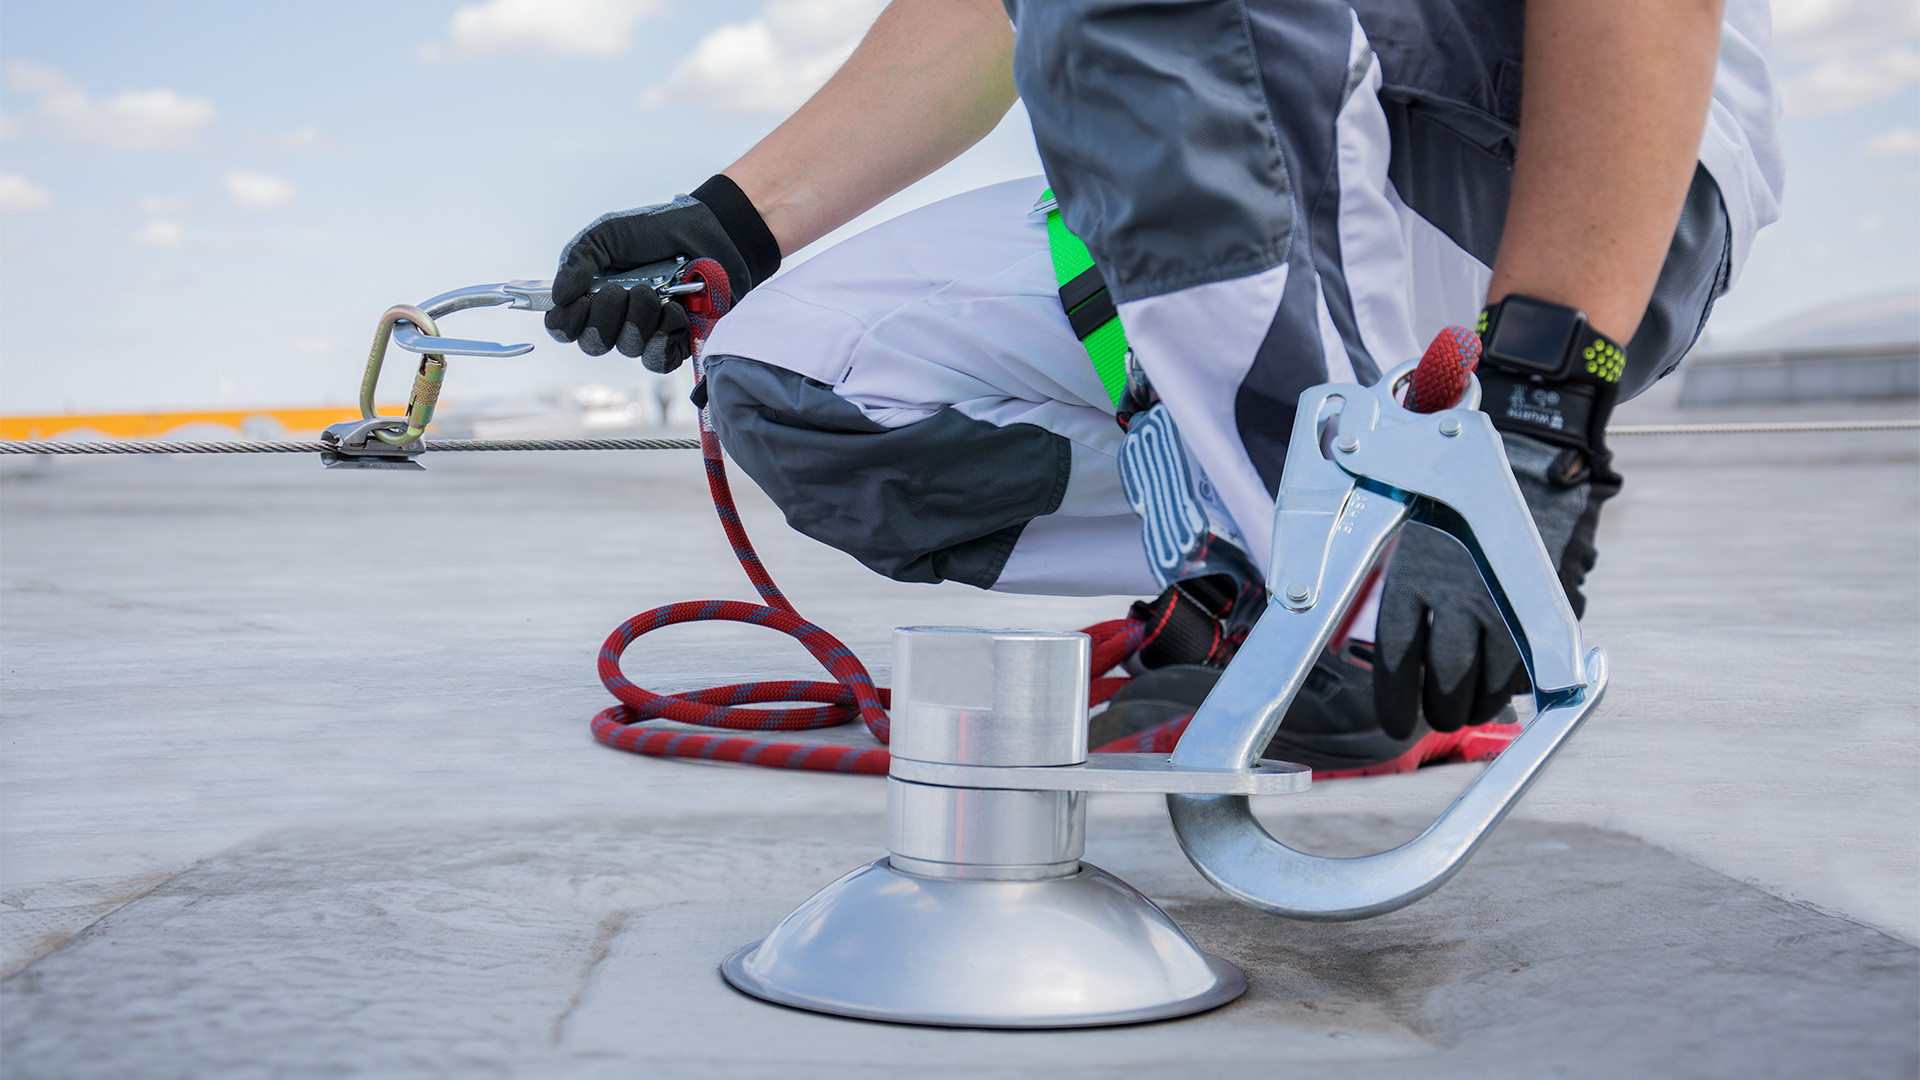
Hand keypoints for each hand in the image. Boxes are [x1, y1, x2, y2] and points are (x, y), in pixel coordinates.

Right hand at [545, 176, 777, 371]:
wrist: (707, 230)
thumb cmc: (655, 230)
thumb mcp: (607, 234)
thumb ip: (578, 261)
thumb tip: (558, 297)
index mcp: (590, 296)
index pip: (563, 328)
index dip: (567, 322)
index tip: (580, 299)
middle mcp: (615, 320)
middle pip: (593, 345)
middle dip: (605, 318)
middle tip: (621, 289)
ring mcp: (646, 332)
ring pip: (628, 349)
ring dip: (639, 318)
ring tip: (654, 291)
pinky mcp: (676, 341)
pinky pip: (659, 360)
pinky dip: (664, 337)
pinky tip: (674, 311)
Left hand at [1371, 430, 1620, 737]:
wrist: (1529, 465)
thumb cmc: (1459, 507)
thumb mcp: (1417, 542)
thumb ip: (1409, 596)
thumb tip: (1394, 654)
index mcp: (1415, 577)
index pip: (1397, 659)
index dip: (1394, 700)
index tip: (1395, 723)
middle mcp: (1458, 594)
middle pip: (1446, 680)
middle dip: (1440, 710)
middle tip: (1437, 717)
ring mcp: (1506, 602)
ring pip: (1490, 683)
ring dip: (1478, 705)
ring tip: (1468, 708)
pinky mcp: (1544, 606)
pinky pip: (1527, 665)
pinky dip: (1513, 684)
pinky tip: (1501, 684)